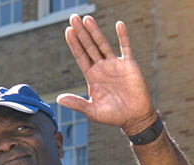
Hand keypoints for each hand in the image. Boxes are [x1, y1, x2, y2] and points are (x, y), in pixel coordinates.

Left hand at [59, 15, 156, 135]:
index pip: (80, 56)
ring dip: (95, 31)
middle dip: (81, 33)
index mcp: (92, 76)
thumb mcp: (92, 111)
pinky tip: (119, 24)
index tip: (68, 31)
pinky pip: (125, 47)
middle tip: (73, 17)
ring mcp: (115, 65)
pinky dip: (123, 36)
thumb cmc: (113, 116)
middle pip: (89, 46)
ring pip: (103, 44)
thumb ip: (76, 103)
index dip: (74, 44)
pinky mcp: (129, 65)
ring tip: (87, 18)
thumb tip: (59, 99)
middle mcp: (102, 67)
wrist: (134, 118)